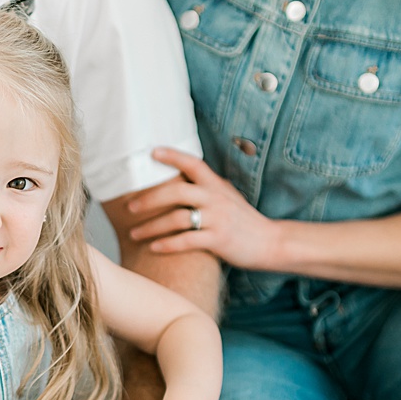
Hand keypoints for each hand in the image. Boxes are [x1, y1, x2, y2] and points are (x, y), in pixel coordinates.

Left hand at [126, 149, 285, 269]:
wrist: (271, 243)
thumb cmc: (242, 220)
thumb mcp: (226, 197)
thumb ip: (206, 188)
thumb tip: (179, 176)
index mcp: (216, 185)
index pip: (193, 164)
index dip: (172, 156)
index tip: (151, 152)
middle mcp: (216, 198)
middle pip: (176, 191)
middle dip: (149, 199)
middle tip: (129, 206)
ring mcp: (218, 219)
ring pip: (177, 218)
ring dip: (151, 227)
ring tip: (133, 234)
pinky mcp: (219, 240)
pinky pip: (187, 240)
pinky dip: (167, 244)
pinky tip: (153, 248)